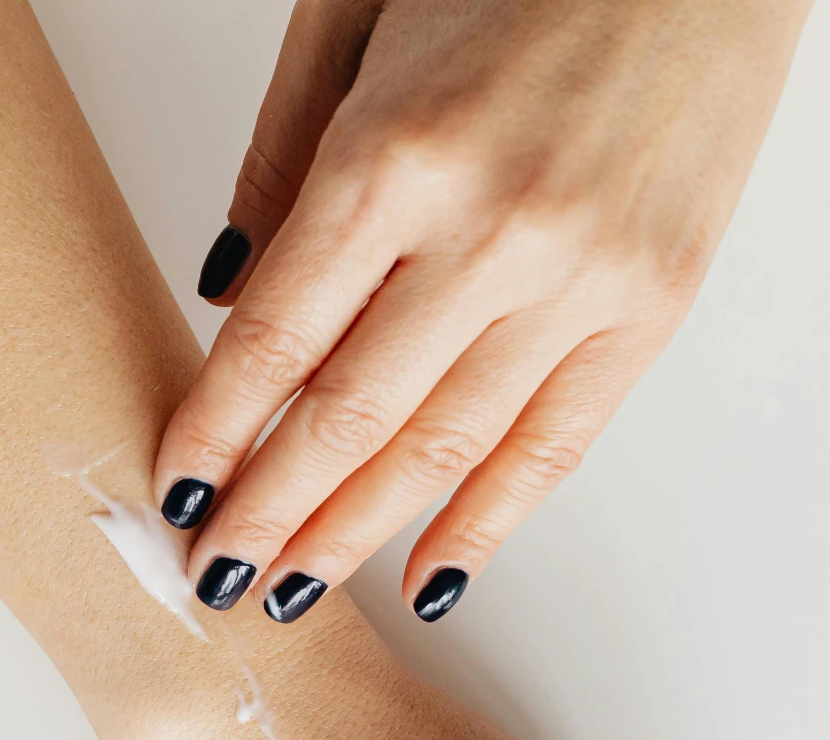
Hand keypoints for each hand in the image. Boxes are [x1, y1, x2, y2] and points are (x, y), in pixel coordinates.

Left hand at [155, 0, 810, 622]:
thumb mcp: (351, 13)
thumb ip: (281, 158)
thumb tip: (226, 294)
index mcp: (395, 154)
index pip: (277, 341)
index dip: (215, 436)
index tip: (173, 496)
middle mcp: (491, 230)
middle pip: (348, 417)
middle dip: (267, 512)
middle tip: (213, 578)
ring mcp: (583, 275)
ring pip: (444, 447)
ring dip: (356, 534)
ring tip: (292, 591)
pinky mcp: (656, 301)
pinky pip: (558, 443)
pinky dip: (489, 522)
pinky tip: (429, 578)